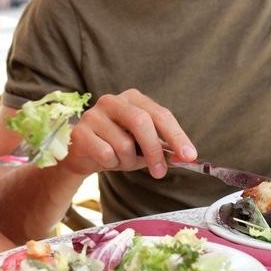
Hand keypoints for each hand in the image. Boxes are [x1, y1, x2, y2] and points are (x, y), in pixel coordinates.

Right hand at [61, 89, 196, 178]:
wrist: (81, 155)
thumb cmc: (116, 146)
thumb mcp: (142, 147)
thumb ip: (164, 149)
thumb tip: (186, 158)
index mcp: (133, 98)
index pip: (160, 114)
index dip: (177, 135)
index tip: (189, 156)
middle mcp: (113, 101)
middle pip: (142, 122)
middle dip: (154, 151)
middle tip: (160, 172)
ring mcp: (94, 114)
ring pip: (123, 144)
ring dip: (128, 161)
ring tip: (121, 161)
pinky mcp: (80, 132)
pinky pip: (106, 154)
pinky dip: (111, 164)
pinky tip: (104, 160)